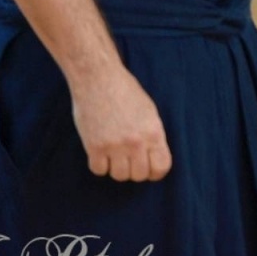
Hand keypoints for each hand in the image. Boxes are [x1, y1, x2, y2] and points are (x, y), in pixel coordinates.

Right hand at [69, 65, 171, 181]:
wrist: (98, 79)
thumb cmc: (125, 92)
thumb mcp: (149, 112)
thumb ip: (152, 135)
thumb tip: (153, 157)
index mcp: (154, 132)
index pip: (162, 167)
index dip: (156, 172)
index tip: (150, 169)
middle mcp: (136, 142)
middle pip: (139, 175)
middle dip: (135, 171)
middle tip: (129, 161)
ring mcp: (114, 145)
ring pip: (119, 176)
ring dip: (117, 169)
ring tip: (115, 155)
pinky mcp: (94, 146)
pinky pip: (99, 170)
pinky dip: (99, 165)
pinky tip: (101, 152)